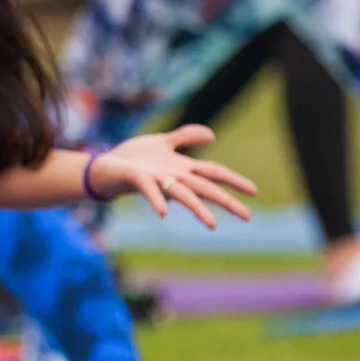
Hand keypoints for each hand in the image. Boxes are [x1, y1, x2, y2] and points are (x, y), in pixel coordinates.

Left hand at [88, 125, 257, 228]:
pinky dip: (157, 200)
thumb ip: (186, 137)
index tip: (255, 191)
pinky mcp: (138, 179)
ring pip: (182, 194)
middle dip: (227, 201)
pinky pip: (150, 191)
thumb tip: (211, 135)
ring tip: (214, 225)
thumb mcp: (162, 141)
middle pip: (204, 188)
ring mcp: (157, 180)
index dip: (233, 180)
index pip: (213, 173)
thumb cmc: (134, 157)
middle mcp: (173, 177)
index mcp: (181, 168)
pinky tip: (163, 213)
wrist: (104, 166)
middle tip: (247, 217)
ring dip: (198, 209)